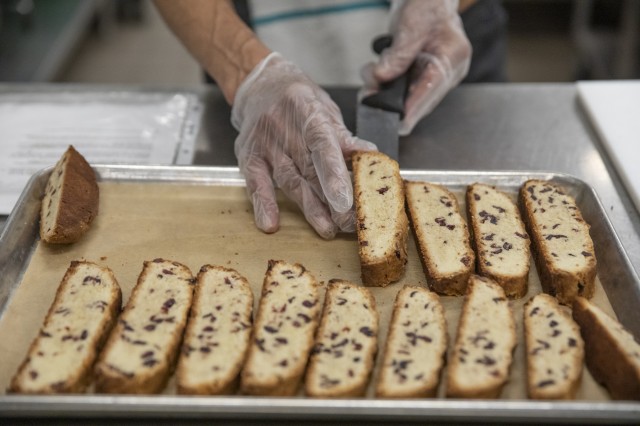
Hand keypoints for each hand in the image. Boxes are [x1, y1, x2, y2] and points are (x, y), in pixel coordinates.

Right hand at [232, 53, 376, 238]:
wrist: (260, 86)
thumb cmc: (300, 102)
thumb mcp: (326, 110)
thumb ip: (344, 137)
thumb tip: (369, 155)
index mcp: (309, 112)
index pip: (323, 145)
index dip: (334, 174)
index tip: (345, 201)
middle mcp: (285, 128)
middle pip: (309, 170)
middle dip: (330, 201)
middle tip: (348, 224)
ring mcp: (265, 144)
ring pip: (289, 181)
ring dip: (308, 208)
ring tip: (327, 229)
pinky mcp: (249, 157)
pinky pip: (256, 183)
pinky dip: (263, 204)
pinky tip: (270, 224)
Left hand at [363, 0, 471, 134]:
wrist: (426, 1)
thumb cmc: (427, 5)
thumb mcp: (411, 26)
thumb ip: (398, 54)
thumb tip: (382, 77)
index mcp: (452, 58)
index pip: (432, 90)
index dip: (413, 109)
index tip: (398, 123)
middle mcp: (446, 72)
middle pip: (418, 100)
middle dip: (391, 99)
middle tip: (368, 93)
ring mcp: (433, 76)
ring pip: (406, 97)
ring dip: (384, 90)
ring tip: (371, 75)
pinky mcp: (419, 77)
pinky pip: (400, 90)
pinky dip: (384, 84)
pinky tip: (376, 73)